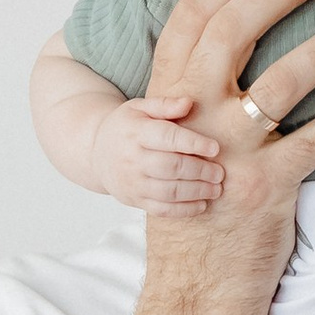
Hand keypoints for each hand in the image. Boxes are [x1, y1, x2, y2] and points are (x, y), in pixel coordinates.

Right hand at [93, 90, 225, 213]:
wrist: (95, 151)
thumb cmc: (126, 127)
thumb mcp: (140, 108)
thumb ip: (164, 104)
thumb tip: (189, 103)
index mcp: (136, 132)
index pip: (167, 137)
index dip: (193, 143)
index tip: (215, 148)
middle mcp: (132, 159)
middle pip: (171, 167)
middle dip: (199, 171)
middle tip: (219, 172)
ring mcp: (132, 182)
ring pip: (168, 192)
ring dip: (196, 192)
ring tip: (215, 189)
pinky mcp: (134, 199)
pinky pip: (161, 210)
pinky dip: (183, 210)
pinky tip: (202, 204)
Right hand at [139, 0, 314, 291]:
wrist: (196, 286)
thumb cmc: (197, 207)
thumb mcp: (181, 142)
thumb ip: (200, 89)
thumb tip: (239, 28)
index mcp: (167, 98)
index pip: (192, 17)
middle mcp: (192, 118)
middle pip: (233, 30)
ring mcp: (228, 152)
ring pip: (285, 77)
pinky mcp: (267, 187)